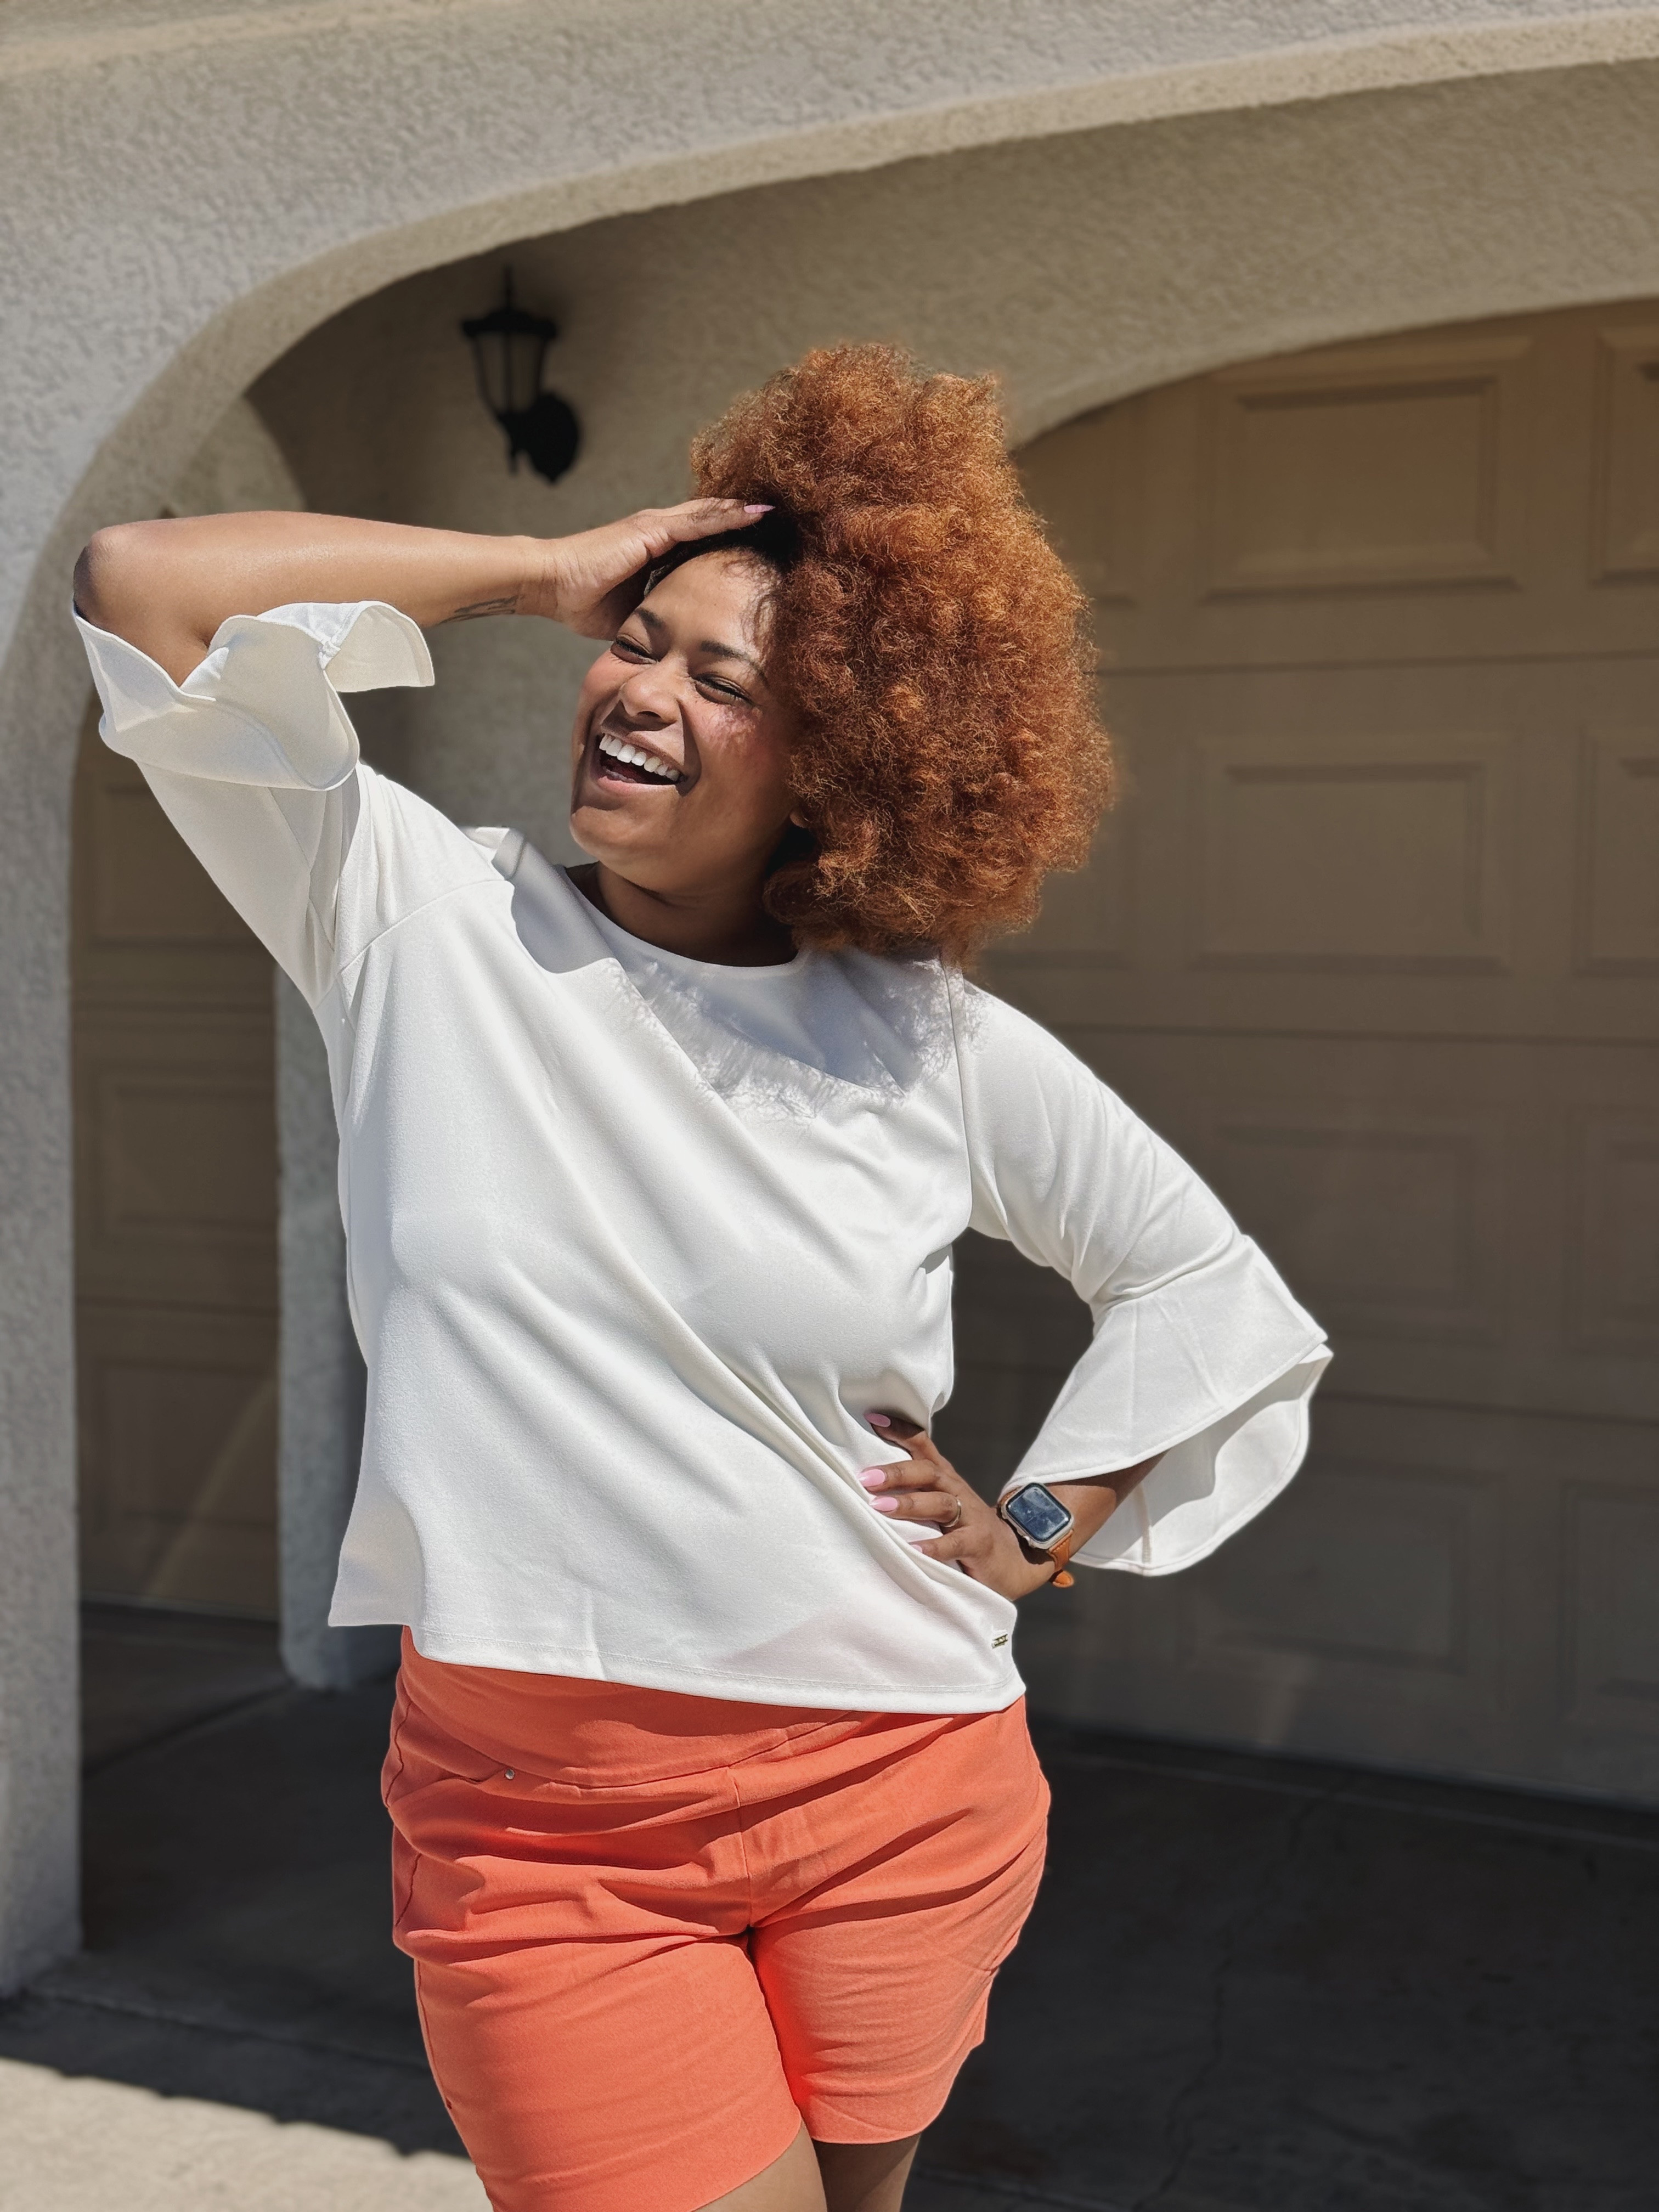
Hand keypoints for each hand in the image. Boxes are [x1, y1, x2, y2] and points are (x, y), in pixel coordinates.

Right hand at [524, 499, 771, 635]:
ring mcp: (655, 526)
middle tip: (777, 520)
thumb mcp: (633, 613)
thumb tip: (676, 639)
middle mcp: (658, 532)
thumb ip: (656, 615)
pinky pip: (698, 520)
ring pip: (709, 514)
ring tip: (773, 510)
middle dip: (742, 520)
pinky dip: (727, 515)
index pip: (701, 541)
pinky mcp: (651, 529)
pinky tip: (752, 512)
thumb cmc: (583, 602)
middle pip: (710, 521)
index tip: (759, 545)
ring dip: (742, 511)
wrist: (552, 587)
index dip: (729, 539)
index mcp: (655, 550)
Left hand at [858, 1416, 1059, 1601]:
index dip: (901, 1431)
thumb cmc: (964, 1529)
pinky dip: (934, 1546)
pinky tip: (913, 1549)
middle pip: (929, 1472)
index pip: (924, 1447)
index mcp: (945, 1479)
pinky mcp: (979, 1544)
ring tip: (880, 1507)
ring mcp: (971, 1517)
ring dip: (910, 1504)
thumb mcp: (940, 1504)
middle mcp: (957, 1491)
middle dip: (897, 1473)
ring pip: (941, 1503)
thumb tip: (867, 1480)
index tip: (873, 1418)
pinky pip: (955, 1543)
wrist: (1012, 1559)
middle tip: (866, 1477)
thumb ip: (913, 1491)